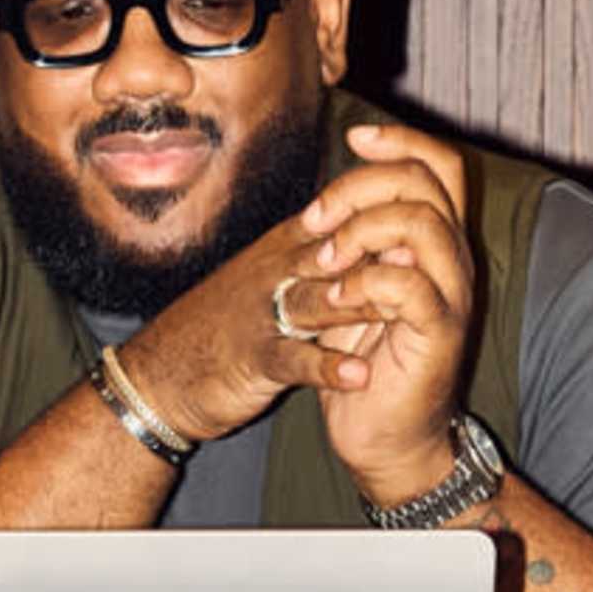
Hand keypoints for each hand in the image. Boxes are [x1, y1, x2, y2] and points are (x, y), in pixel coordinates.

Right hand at [131, 207, 405, 449]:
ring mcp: (264, 313)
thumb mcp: (269, 274)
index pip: (342, 217)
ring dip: (361, 302)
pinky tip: (360, 375)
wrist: (160, 374)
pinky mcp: (254, 357)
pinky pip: (293, 359)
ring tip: (404, 307)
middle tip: (427, 256)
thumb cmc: (224, 324)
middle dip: (383, 252)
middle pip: (338, 250)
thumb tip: (373, 230)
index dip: (384, 216)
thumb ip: (315, 250)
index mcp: (285, 248)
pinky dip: (326, 367)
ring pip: (319, 299)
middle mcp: (276, 271)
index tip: (431, 219)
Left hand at [297, 118, 484, 500]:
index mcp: (435, 240)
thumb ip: (353, 242)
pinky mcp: (441, 333)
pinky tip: (337, 302)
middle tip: (316, 219)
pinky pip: (410, 286)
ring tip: (324, 260)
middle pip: (425, 182)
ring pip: (423, 224)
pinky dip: (365, 284)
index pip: (438, 164)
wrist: (381, 437)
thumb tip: (330, 196)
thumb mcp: (351, 286)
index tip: (355, 139)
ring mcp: (452, 295)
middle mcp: (453, 259)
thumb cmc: (363, 360)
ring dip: (362, 232)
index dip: (401, 141)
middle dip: (361, 187)